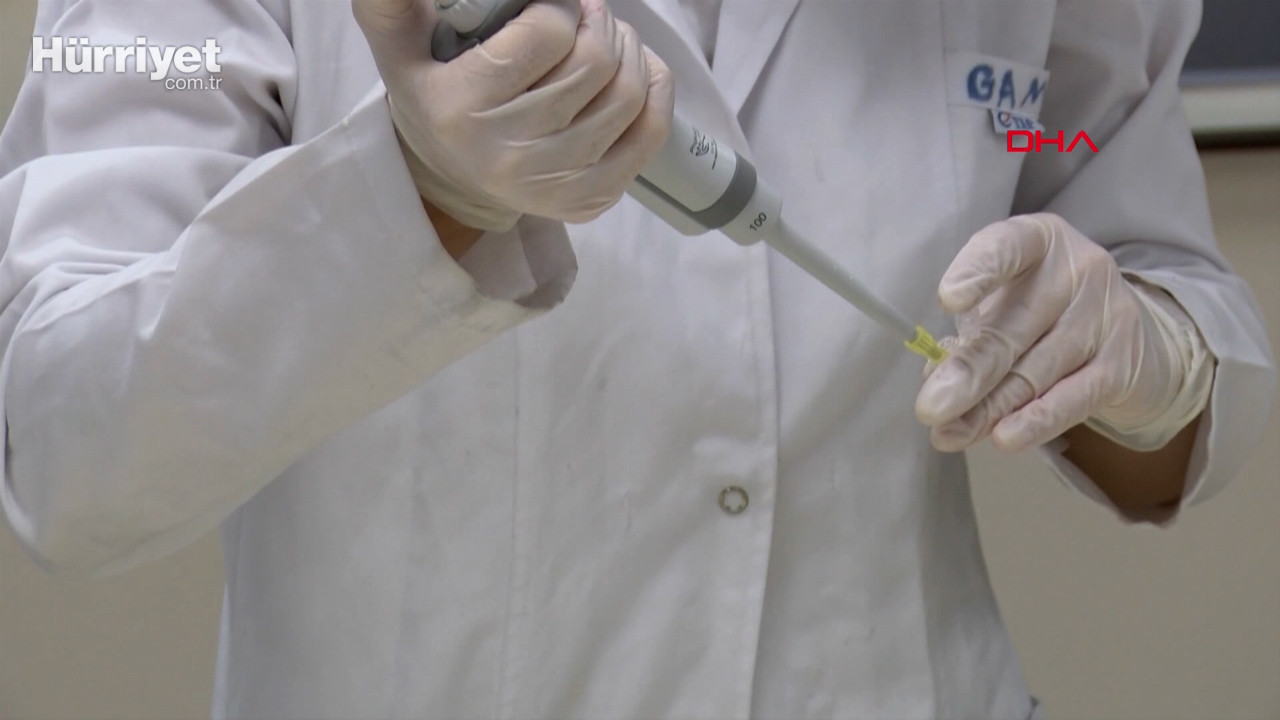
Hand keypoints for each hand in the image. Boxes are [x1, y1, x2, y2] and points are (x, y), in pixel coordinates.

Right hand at [353, 0, 673, 230]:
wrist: (451, 176)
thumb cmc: (435, 96)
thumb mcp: (398, 46)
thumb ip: (389, 2)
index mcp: (464, 110)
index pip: (548, 33)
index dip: (560, 4)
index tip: (551, 5)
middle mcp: (511, 155)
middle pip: (595, 61)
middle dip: (598, 21)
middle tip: (584, 14)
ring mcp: (557, 183)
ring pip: (629, 92)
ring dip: (628, 48)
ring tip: (605, 38)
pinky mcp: (591, 198)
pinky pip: (650, 132)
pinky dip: (654, 88)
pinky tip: (634, 70)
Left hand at [915, 213, 1194, 452]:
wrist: (1132, 335)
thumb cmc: (1045, 310)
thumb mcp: (1007, 300)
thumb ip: (972, 329)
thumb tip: (935, 371)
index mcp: (1038, 241)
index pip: (1007, 247)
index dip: (978, 271)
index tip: (947, 301)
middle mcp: (1078, 270)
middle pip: (1013, 328)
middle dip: (967, 373)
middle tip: (928, 408)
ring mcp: (1106, 316)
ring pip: (1033, 372)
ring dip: (987, 409)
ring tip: (947, 435)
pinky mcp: (1121, 364)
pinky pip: (1072, 397)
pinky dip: (1036, 420)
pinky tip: (1004, 438)